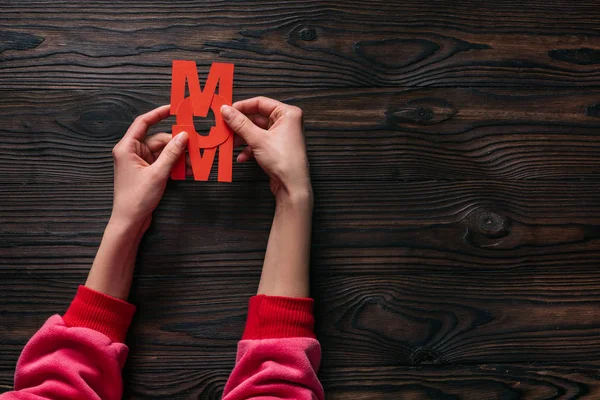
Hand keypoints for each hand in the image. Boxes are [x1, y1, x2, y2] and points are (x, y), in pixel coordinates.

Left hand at [111, 105, 187, 227]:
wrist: (129, 221)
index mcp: (127, 148)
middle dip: (176, 143)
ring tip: (194, 161)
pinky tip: (188, 170)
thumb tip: (183, 136)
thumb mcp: (157, 174)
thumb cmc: (136, 198)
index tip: (173, 109)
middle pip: (158, 139)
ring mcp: (140, 163)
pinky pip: (163, 163)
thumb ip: (171, 153)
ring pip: (163, 152)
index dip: (158, 113)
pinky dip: (174, 165)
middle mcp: (132, 152)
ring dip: (178, 156)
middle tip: (194, 145)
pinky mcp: (147, 172)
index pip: (143, 123)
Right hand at [221, 96, 312, 203]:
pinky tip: (242, 156)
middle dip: (240, 125)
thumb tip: (226, 110)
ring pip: (256, 131)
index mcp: (288, 114)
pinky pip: (259, 143)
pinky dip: (249, 149)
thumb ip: (240, 124)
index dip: (242, 106)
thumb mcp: (257, 139)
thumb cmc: (284, 161)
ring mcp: (281, 136)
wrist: (292, 186)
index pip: (261, 102)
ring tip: (231, 142)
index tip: (227, 111)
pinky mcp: (276, 148)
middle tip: (226, 127)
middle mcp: (286, 123)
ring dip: (243, 138)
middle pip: (257, 117)